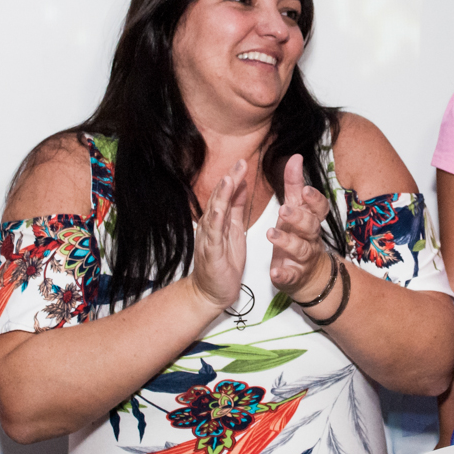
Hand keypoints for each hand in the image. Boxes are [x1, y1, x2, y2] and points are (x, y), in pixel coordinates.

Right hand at [190, 159, 248, 309]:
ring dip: (221, 196)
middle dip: (229, 180)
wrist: (211, 292)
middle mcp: (211, 226)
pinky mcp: (211, 253)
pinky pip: (213, 235)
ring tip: (229, 179)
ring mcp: (209, 238)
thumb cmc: (224, 262)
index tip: (243, 162)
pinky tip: (219, 210)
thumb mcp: (234, 229)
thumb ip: (236, 208)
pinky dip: (215, 221)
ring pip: (215, 213)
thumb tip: (241, 185)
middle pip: (219, 198)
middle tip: (240, 163)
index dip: (234, 178)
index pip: (226, 194)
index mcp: (220, 220)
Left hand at [268, 154, 332, 296]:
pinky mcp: (294, 276)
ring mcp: (304, 258)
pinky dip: (284, 275)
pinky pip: (290, 277)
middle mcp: (310, 238)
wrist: (309, 276)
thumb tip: (295, 157)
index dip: (314, 200)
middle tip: (283, 210)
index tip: (305, 191)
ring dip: (287, 242)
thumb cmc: (299, 236)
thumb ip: (294, 185)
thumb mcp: (296, 209)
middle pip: (310, 227)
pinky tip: (276, 273)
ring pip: (300, 249)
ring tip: (271, 234)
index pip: (319, 208)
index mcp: (310, 220)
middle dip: (298, 218)